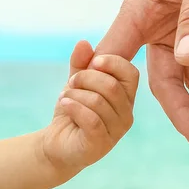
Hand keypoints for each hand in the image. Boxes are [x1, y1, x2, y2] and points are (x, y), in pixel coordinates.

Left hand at [43, 40, 138, 172]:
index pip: (131, 73)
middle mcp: (126, 114)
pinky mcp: (100, 144)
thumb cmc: (72, 112)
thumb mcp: (76, 83)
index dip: (112, 62)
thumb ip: (80, 63)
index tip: (92, 61)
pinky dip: (73, 106)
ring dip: (75, 94)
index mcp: (126, 97)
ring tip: (64, 97)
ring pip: (98, 101)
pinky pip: (90, 118)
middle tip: (72, 82)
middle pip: (112, 86)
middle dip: (86, 78)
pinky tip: (64, 104)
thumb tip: (83, 43)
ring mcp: (115, 131)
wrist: (56, 144)